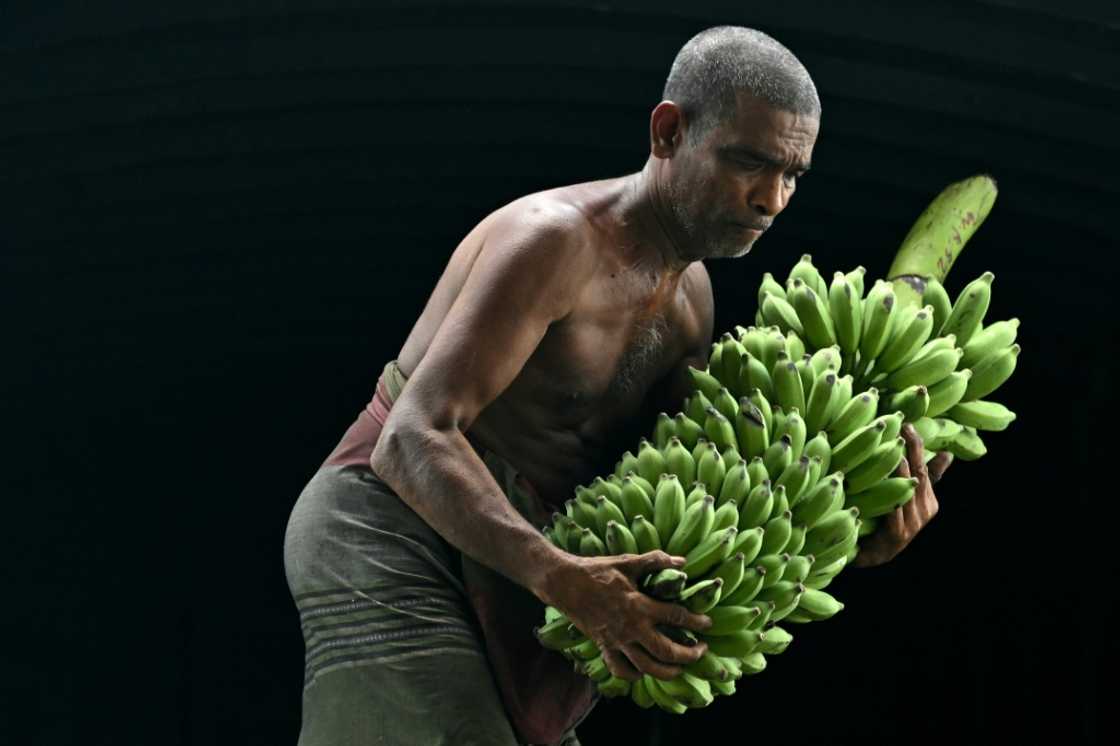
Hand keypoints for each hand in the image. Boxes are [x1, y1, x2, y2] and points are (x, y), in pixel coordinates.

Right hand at [541, 551, 711, 680]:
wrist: (564, 583)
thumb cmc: (596, 570)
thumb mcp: (627, 561)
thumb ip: (655, 561)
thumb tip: (682, 562)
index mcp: (639, 605)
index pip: (676, 616)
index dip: (697, 621)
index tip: (708, 623)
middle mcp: (631, 628)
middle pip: (667, 651)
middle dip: (689, 655)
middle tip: (701, 651)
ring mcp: (616, 641)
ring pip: (647, 667)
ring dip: (668, 672)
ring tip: (680, 668)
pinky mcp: (604, 646)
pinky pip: (621, 670)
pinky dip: (634, 675)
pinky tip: (644, 671)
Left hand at [852, 423, 952, 567]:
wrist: (871, 556)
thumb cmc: (888, 522)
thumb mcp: (908, 499)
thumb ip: (925, 478)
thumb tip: (948, 454)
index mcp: (930, 500)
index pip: (926, 467)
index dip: (918, 445)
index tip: (909, 425)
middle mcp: (925, 511)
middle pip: (919, 474)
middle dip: (912, 449)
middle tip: (902, 427)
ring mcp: (913, 523)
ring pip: (908, 489)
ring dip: (901, 468)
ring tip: (894, 448)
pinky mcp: (898, 533)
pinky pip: (895, 507)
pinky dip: (891, 491)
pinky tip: (884, 477)